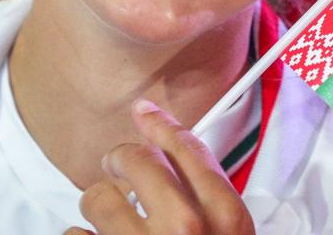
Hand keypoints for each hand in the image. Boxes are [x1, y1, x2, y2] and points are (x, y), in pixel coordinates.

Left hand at [64, 100, 255, 234]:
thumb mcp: (232, 233)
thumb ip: (212, 200)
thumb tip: (179, 163)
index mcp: (224, 217)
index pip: (189, 148)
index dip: (161, 123)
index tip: (145, 111)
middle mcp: (185, 228)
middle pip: (139, 161)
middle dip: (121, 157)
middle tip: (115, 163)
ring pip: (99, 198)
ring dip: (99, 204)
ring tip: (107, 215)